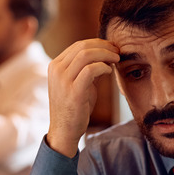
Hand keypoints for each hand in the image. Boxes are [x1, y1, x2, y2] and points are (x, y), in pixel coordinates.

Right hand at [47, 39, 118, 156]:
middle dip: (104, 46)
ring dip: (106, 54)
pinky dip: (103, 67)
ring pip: (87, 55)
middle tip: (117, 51)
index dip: (98, 43)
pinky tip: (109, 71)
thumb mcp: (78, 83)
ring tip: (116, 59)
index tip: (112, 47)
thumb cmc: (74, 108)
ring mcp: (63, 80)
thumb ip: (87, 69)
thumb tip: (105, 55)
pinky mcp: (73, 91)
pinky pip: (91, 70)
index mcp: (55, 65)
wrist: (64, 131)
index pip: (78, 45)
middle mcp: (56, 70)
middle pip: (83, 46)